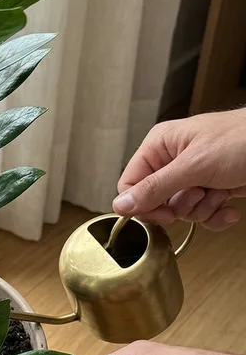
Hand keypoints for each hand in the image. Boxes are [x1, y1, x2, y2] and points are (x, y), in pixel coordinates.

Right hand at [114, 109, 245, 229]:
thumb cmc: (243, 139)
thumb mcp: (194, 165)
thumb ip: (155, 188)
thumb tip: (120, 205)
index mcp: (159, 147)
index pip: (131, 184)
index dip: (143, 204)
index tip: (164, 213)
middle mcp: (173, 161)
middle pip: (157, 201)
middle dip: (182, 206)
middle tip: (200, 193)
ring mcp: (195, 176)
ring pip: (181, 211)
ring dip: (203, 209)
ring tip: (220, 192)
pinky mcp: (213, 188)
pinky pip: (202, 214)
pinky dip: (217, 215)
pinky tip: (229, 207)